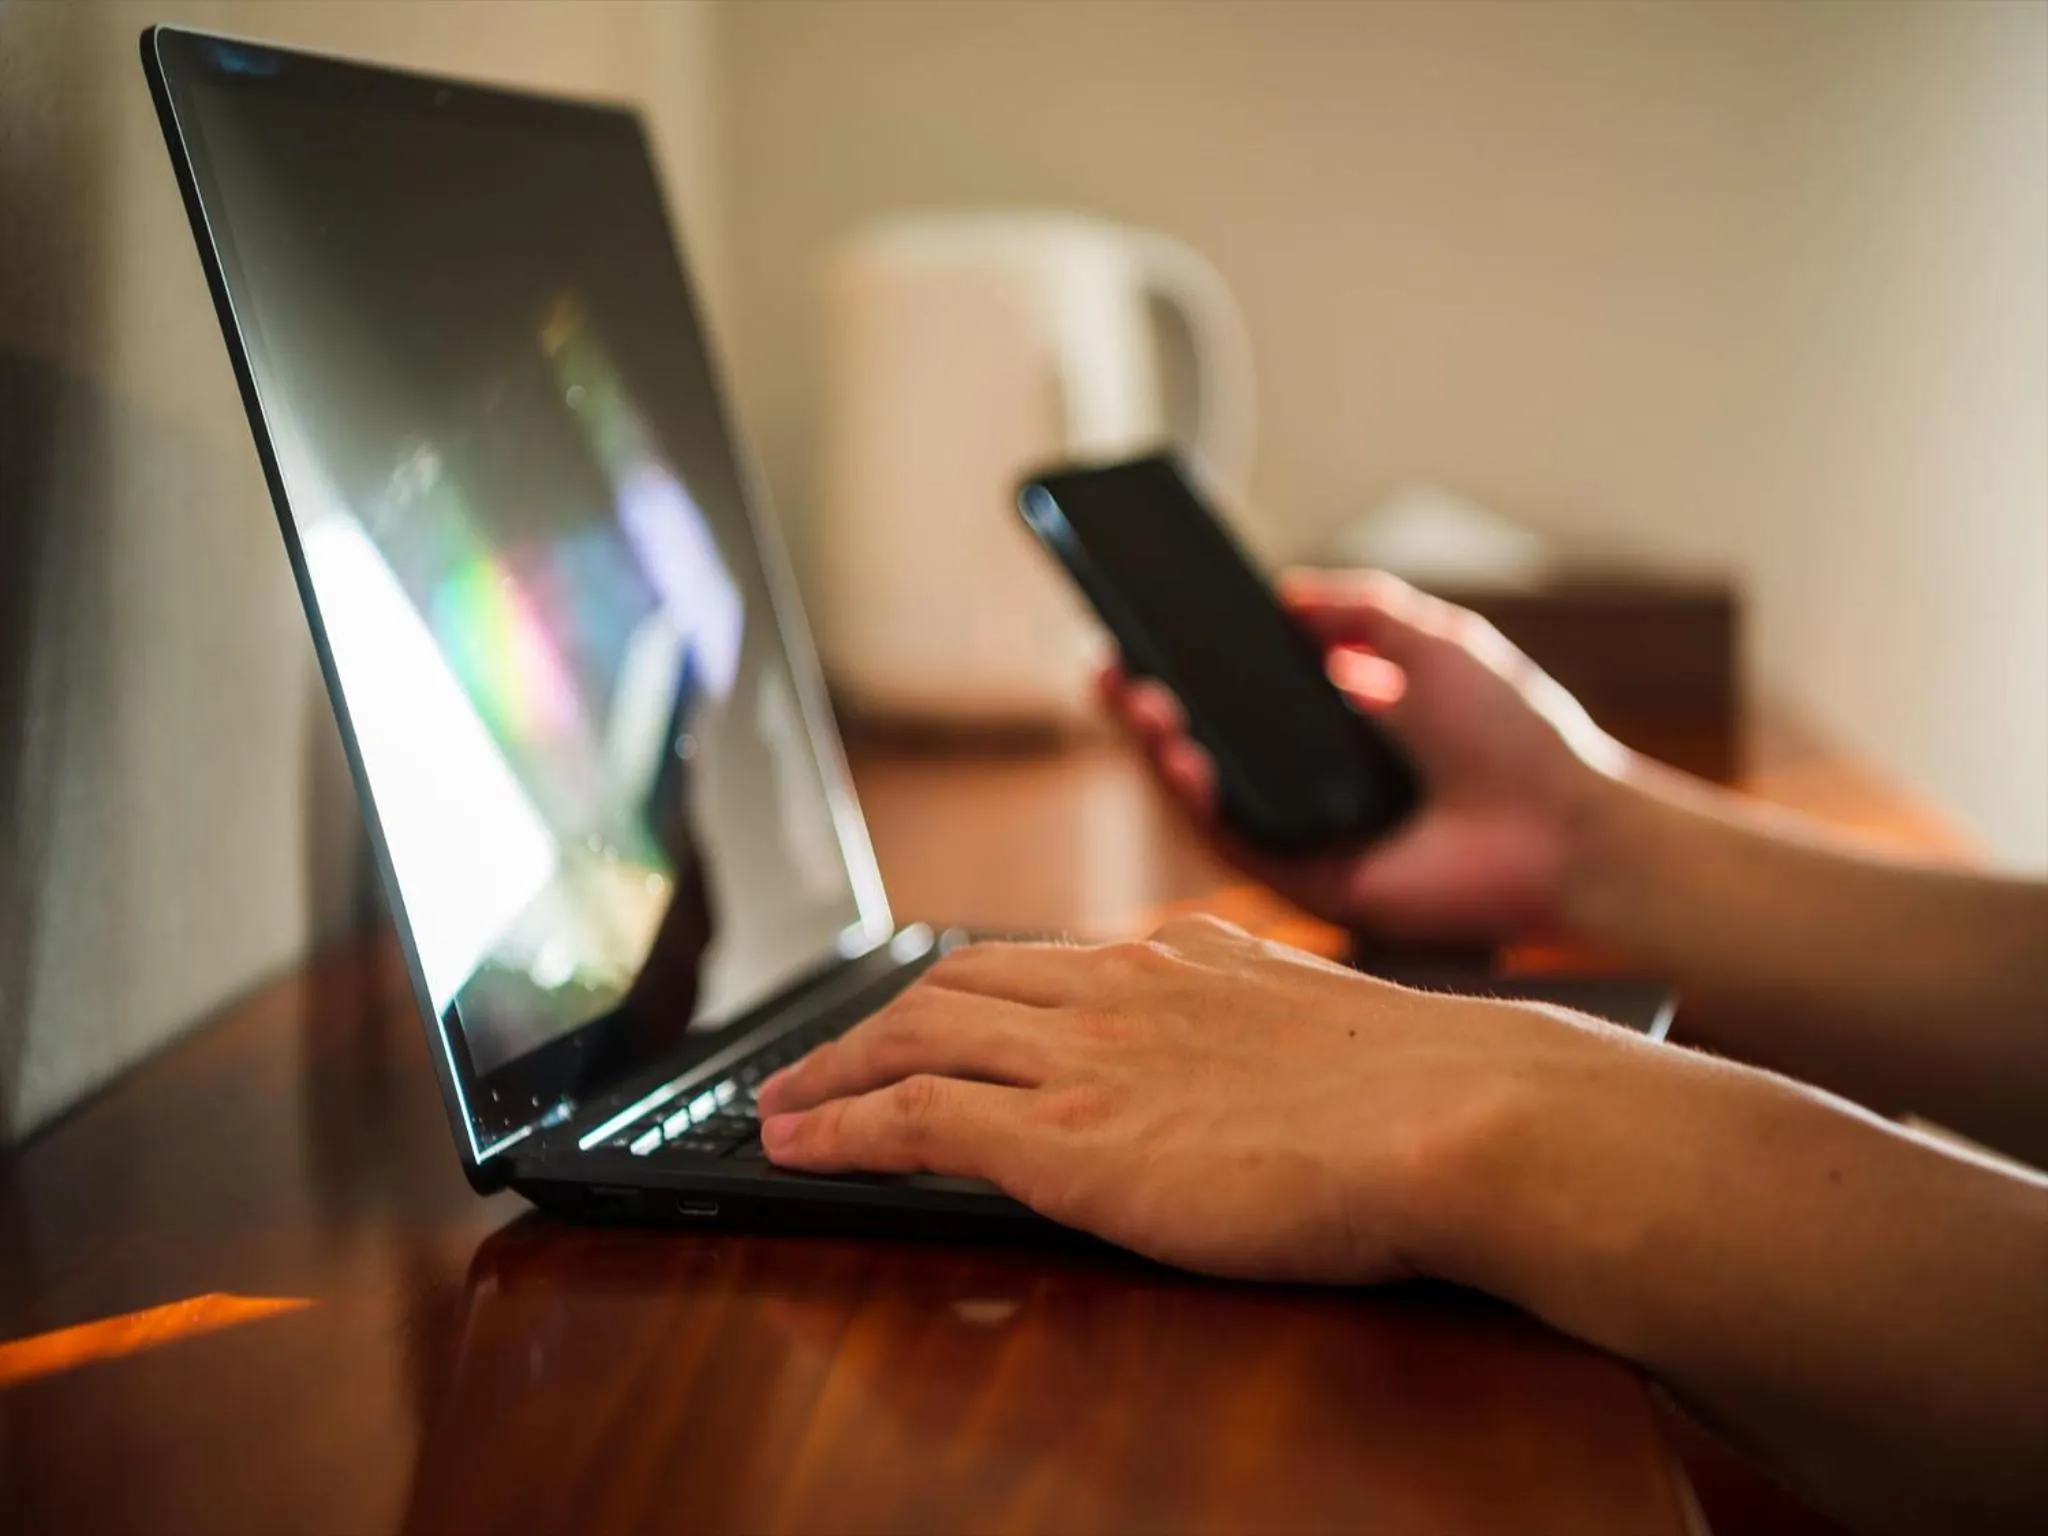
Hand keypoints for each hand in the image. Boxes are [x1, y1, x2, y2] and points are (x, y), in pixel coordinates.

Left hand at [756, 916, 1627, 1283]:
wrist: (1456, 1114)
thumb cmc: (1425, 1090)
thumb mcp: (1322, 1026)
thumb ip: (1257, 1026)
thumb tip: (1244, 1052)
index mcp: (1178, 960)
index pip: (1030, 964)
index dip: (955, 994)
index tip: (919, 1019)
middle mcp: (1116, 988)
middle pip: (949, 988)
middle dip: (867, 1026)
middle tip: (814, 1062)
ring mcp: (1086, 1058)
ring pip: (913, 1038)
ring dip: (831, 1072)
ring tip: (781, 1106)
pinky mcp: (1068, 1139)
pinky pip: (916, 1120)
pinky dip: (843, 1126)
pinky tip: (799, 1145)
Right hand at [1101, 570, 1629, 942]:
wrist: (1567, 820)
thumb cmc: (1516, 734)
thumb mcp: (1434, 642)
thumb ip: (1362, 610)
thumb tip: (1284, 592)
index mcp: (1337, 734)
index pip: (1240, 703)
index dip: (1186, 672)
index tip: (1140, 631)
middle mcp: (1310, 788)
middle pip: (1205, 750)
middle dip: (1148, 710)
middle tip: (1109, 667)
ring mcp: (1305, 839)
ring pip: (1204, 798)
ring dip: (1158, 748)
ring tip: (1135, 698)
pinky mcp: (1310, 886)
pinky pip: (1234, 840)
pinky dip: (1196, 798)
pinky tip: (1181, 753)